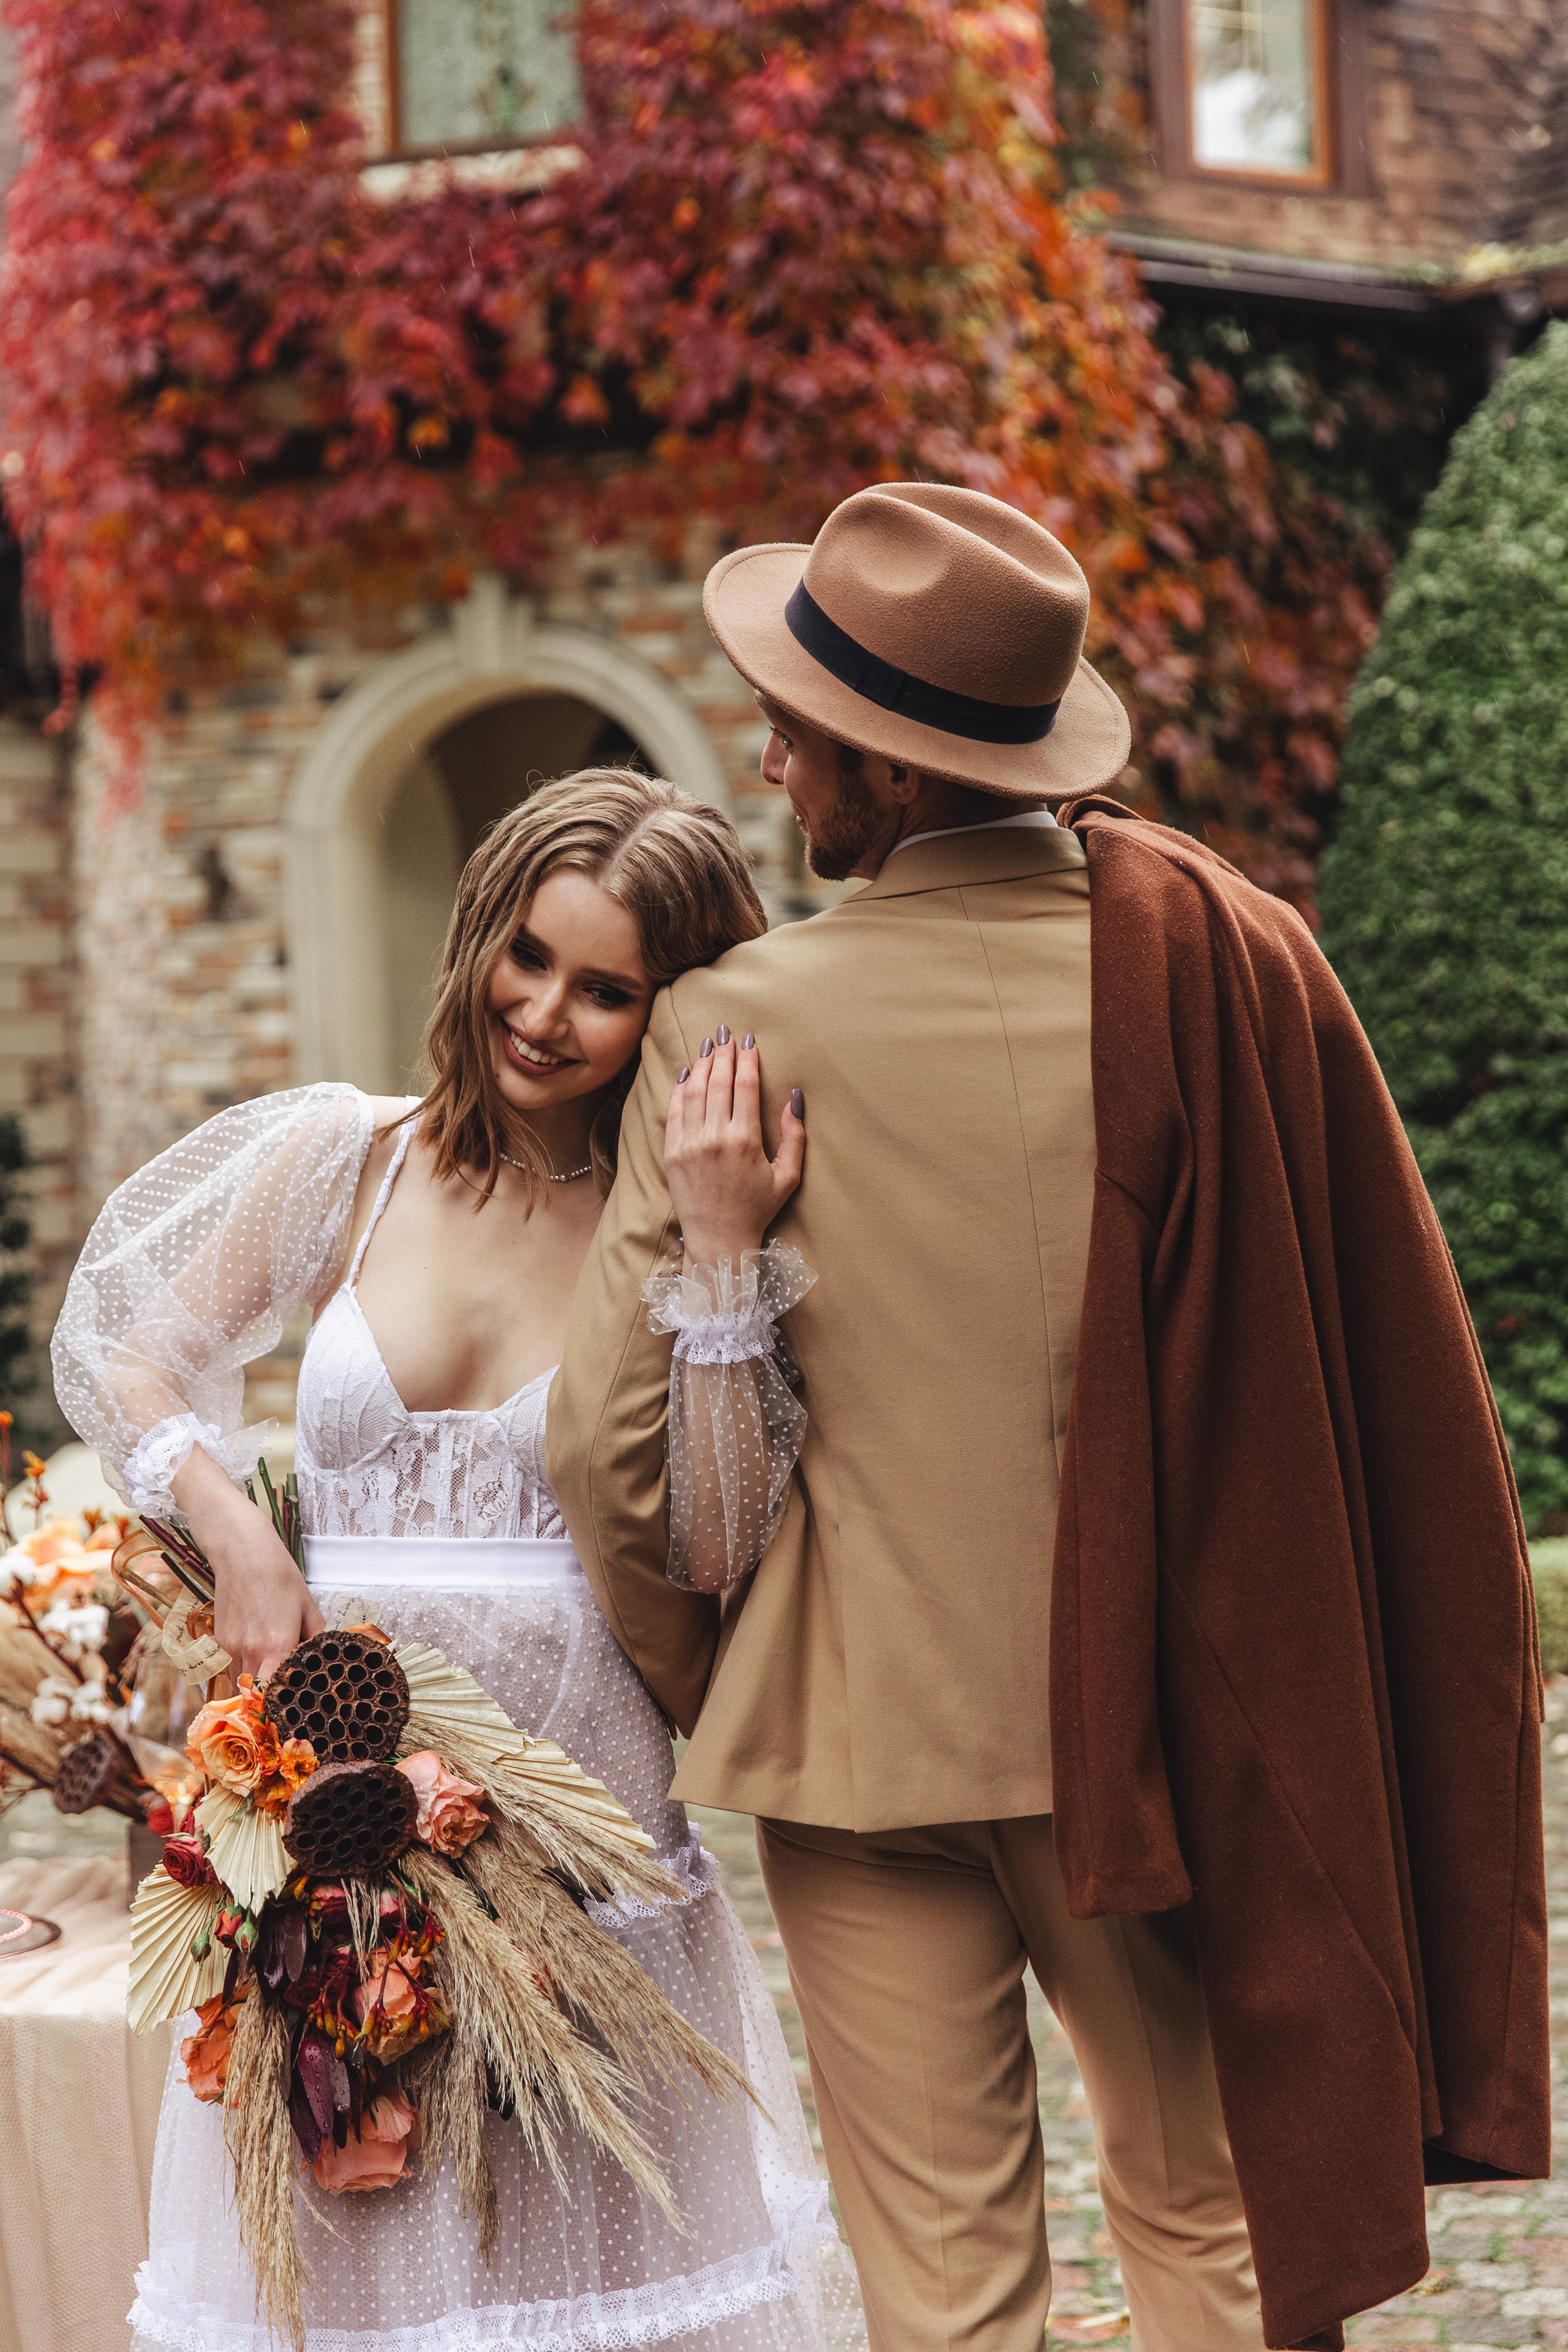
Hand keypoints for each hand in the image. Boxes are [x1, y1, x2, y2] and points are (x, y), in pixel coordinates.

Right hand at [170, 1444, 323, 1684]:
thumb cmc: (280, 1576)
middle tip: (283, 1699)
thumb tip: (323, 1659)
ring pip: (240, 1682)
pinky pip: (230, 1666)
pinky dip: (242, 1668)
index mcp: (277, 1644)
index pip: (276, 1692)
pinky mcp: (219, 1639)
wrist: (242, 1552)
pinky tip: (255, 1653)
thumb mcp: (307, 1606)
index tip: (293, 1709)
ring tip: (269, 1676)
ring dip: (254, 1683)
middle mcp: (250, 1651)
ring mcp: (230, 1647)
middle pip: (256, 1692)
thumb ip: (315, 1638)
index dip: (283, 1704)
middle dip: (269, 1698)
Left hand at [665, 1029, 804, 1269]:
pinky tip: (688, 1074)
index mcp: (745, 1140)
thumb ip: (794, 1137)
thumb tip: (795, 1098)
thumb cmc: (756, 1210)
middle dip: (723, 1054)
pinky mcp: (672, 1153)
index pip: (745, 1087)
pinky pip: (674, 1112)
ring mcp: (689, 1144)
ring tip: (709, 1046)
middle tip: (726, 1033)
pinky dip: (680, 1089)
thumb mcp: (787, 1177)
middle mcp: (714, 1137)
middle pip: (719, 1082)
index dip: (747, 1060)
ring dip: (702, 1065)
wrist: (717, 1239)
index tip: (749, 1042)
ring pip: (695, 1092)